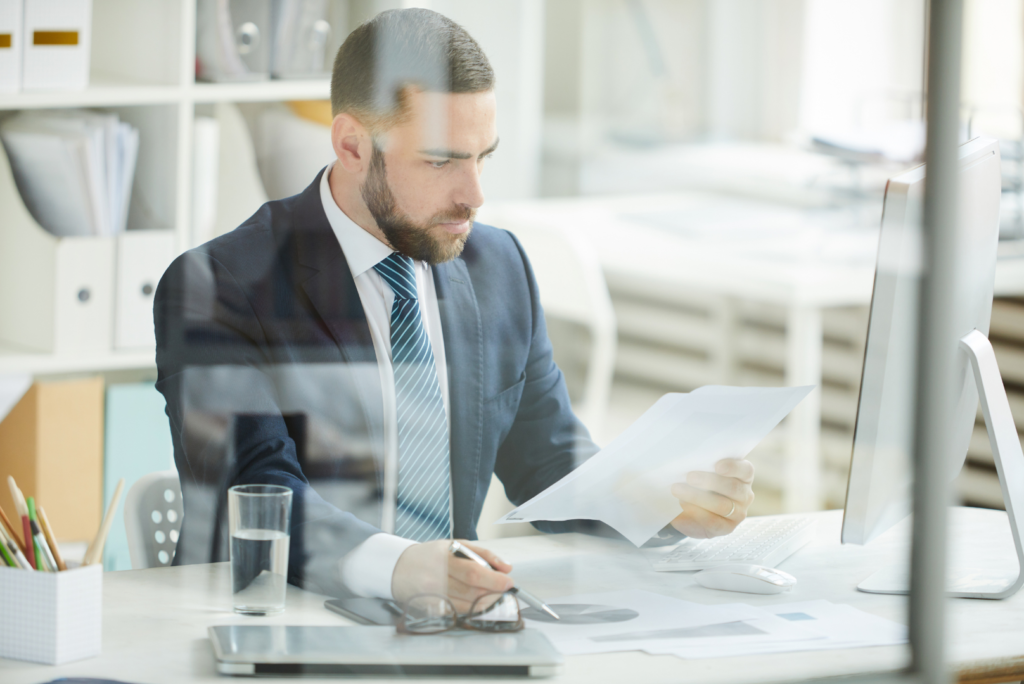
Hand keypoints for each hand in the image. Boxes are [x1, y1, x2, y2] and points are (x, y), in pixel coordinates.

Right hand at [391, 539, 512, 612]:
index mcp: (444, 557)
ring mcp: (432, 596)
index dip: (494, 580)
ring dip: (485, 603)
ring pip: (467, 606)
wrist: (397, 568)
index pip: (473, 572)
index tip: (509, 582)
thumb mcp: (455, 545)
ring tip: (491, 595)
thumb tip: (507, 567)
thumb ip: (483, 554)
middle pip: (472, 591)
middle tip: (503, 589)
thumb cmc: (429, 556)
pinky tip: (474, 602)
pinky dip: (471, 609)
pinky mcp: (430, 609)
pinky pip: (457, 613)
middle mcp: (436, 578)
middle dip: (494, 592)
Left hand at [669, 458, 754, 538]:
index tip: (717, 465)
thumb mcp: (702, 472)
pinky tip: (683, 504)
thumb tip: (687, 460)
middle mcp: (744, 495)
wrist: (690, 511)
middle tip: (689, 477)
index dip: (733, 467)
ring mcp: (738, 513)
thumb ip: (701, 465)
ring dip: (698, 497)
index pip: (746, 470)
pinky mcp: (727, 528)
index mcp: (743, 476)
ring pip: (722, 505)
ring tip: (677, 489)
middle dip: (709, 481)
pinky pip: (713, 521)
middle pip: (733, 488)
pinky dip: (697, 512)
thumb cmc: (699, 484)